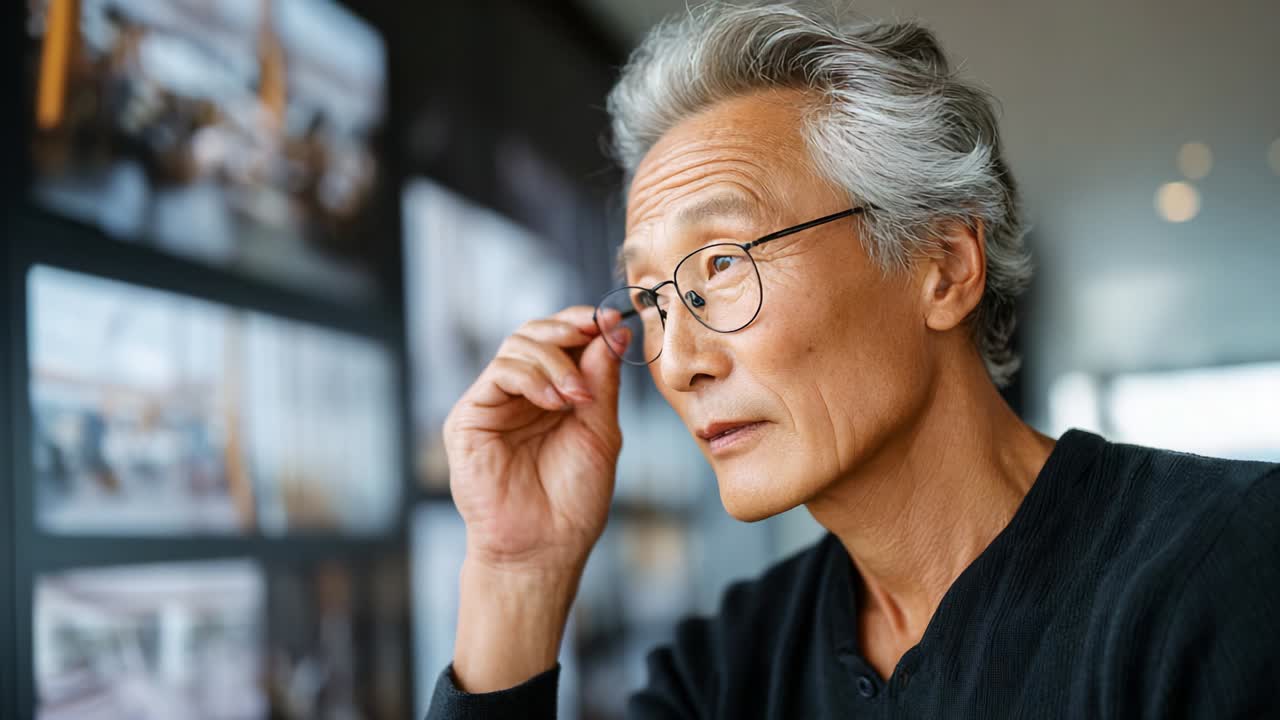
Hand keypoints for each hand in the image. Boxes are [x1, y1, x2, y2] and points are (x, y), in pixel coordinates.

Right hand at [443, 305, 630, 575]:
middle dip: (569, 329)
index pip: (561, 341)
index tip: (613, 319)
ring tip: (578, 397)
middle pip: (535, 333)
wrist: (544, 548)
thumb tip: (613, 330)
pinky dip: (532, 377)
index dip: (584, 324)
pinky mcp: (470, 416)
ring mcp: (494, 403)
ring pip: (517, 345)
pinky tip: (555, 402)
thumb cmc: (573, 500)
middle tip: (596, 335)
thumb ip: (601, 380)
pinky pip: (499, 372)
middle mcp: (521, 394)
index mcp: (553, 395)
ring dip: (555, 360)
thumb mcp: (600, 431)